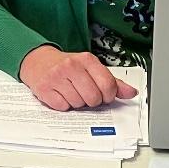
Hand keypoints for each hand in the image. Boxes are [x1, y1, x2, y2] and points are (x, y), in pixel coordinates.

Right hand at [19, 46, 137, 110]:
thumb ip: (112, 82)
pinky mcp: (44, 89)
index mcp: (87, 60)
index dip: (108, 96)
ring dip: (76, 103)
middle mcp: (71, 66)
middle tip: (84, 93)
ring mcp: (56, 77)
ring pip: (78, 104)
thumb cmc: (68, 66)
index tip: (104, 95)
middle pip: (93, 98)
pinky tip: (60, 95)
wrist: (38, 61)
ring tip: (71, 92)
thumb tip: (130, 93)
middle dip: (91, 100)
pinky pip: (63, 107)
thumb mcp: (91, 68)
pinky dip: (63, 105)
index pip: (108, 85)